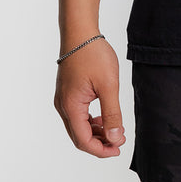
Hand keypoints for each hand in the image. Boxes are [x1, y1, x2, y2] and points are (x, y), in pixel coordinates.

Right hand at [53, 37, 125, 156]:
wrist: (80, 31)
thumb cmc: (93, 54)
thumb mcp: (108, 85)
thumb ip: (112, 113)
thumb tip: (114, 138)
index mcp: (71, 107)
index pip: (83, 140)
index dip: (101, 150)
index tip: (118, 148)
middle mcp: (62, 106)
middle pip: (78, 136)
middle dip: (99, 143)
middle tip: (118, 142)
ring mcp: (63, 99)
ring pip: (77, 126)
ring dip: (95, 132)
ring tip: (114, 129)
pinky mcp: (66, 92)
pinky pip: (77, 114)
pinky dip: (90, 121)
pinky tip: (103, 117)